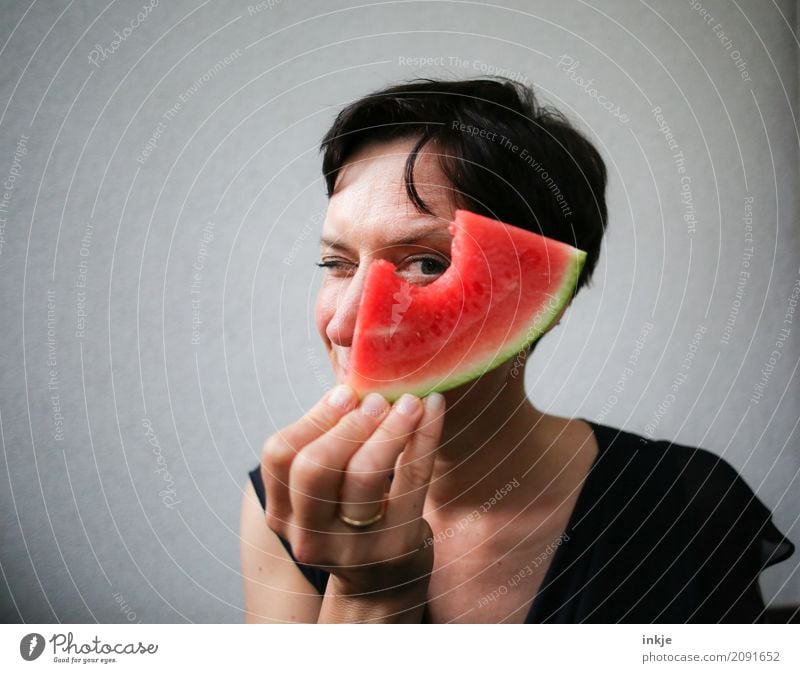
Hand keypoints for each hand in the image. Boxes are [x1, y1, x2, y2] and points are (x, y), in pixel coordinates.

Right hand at [260, 385, 444, 596]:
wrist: (381, 582)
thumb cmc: (349, 515)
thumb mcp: (321, 491)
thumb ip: (323, 444)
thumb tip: (353, 381)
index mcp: (283, 514)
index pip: (280, 456)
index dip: (313, 418)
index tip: (345, 393)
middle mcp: (309, 535)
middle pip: (314, 467)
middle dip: (347, 424)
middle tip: (377, 399)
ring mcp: (353, 545)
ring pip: (364, 475)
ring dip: (389, 427)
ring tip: (409, 402)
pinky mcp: (396, 544)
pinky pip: (413, 479)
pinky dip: (426, 436)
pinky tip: (434, 408)